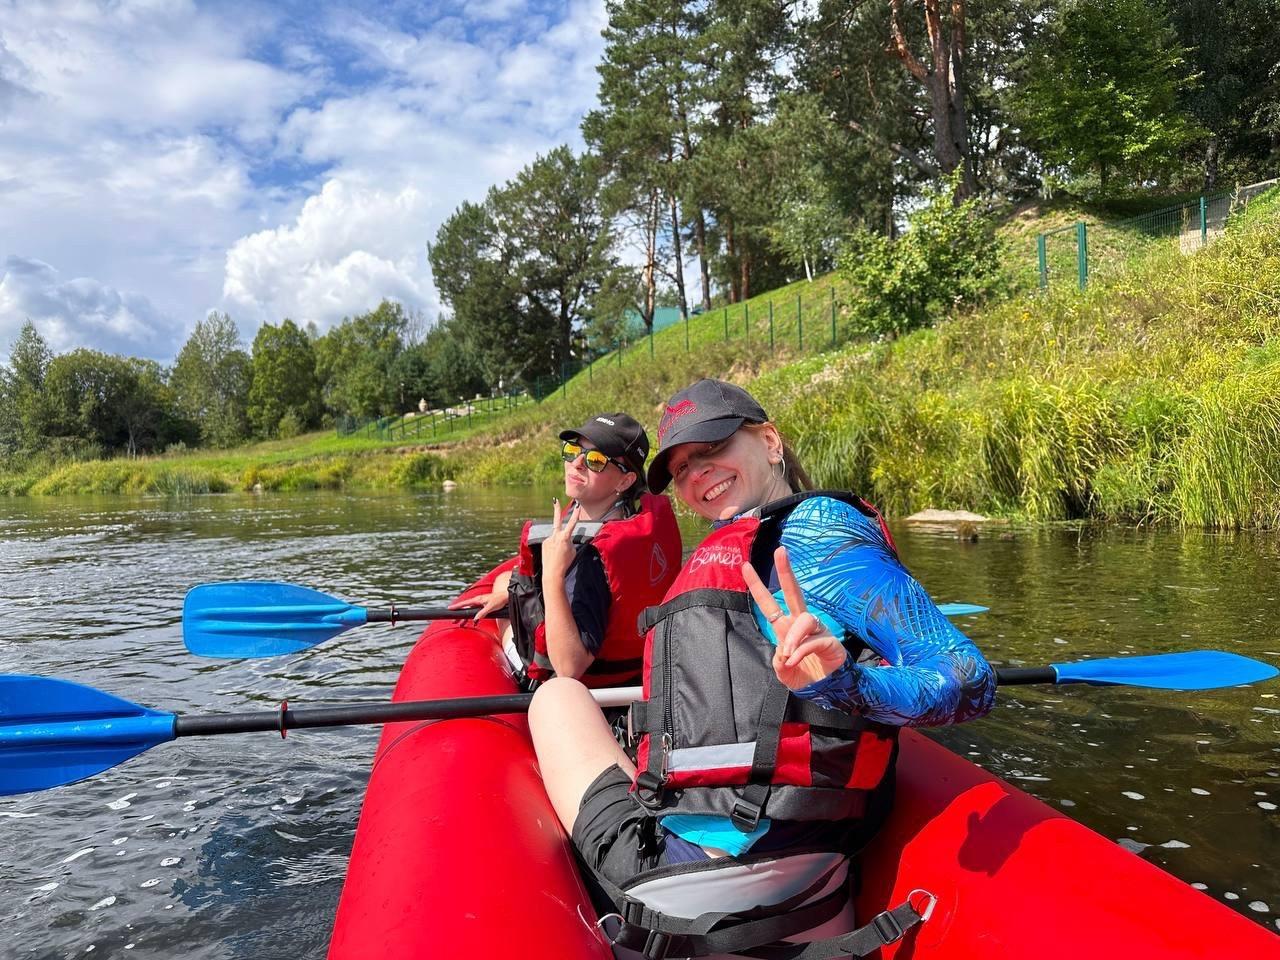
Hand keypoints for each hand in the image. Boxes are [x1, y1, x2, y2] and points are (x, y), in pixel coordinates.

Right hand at [449, 571, 511, 620]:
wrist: (506, 597)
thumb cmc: (499, 600)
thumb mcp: (491, 607)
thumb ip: (482, 613)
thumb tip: (475, 620)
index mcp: (478, 600)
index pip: (464, 603)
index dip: (456, 606)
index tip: (449, 609)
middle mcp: (477, 601)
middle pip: (465, 609)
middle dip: (459, 615)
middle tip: (453, 621)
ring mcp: (480, 604)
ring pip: (470, 612)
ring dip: (466, 618)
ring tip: (461, 624)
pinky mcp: (484, 607)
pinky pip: (476, 613)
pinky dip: (473, 618)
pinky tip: (473, 623)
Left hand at [540, 499, 579, 581]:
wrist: (553, 572)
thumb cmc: (565, 562)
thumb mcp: (572, 551)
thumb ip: (569, 541)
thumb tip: (565, 539)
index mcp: (564, 537)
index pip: (572, 524)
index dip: (575, 515)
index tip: (577, 507)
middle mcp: (555, 536)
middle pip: (556, 520)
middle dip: (556, 509)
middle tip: (555, 500)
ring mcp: (548, 539)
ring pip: (556, 537)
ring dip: (558, 543)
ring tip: (559, 554)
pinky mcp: (544, 543)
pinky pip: (551, 543)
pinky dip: (554, 547)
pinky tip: (554, 555)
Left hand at [742, 546, 848, 689]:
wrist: (825, 690)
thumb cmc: (803, 676)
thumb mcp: (784, 673)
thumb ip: (779, 663)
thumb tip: (783, 652)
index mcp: (785, 627)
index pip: (769, 604)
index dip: (757, 586)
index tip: (745, 565)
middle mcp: (801, 623)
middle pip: (793, 592)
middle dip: (786, 572)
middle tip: (780, 551)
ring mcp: (817, 630)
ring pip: (804, 619)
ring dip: (793, 637)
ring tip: (788, 654)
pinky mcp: (831, 641)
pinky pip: (813, 640)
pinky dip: (802, 651)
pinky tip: (795, 660)